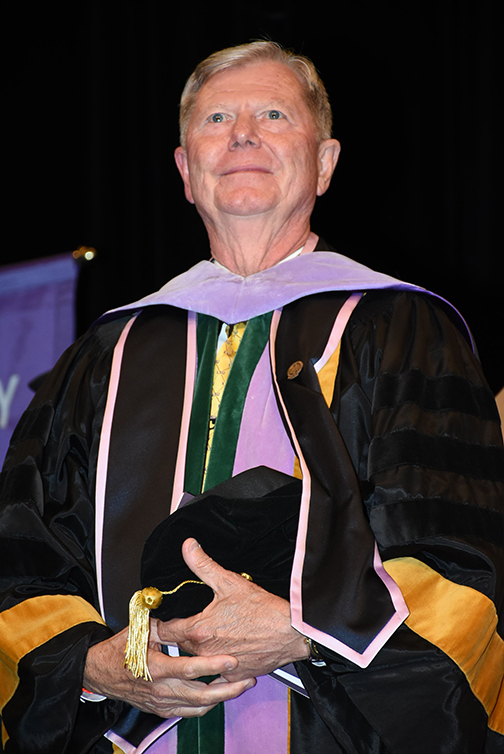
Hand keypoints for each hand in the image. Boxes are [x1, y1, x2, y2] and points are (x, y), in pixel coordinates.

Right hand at [83, 622, 254, 717]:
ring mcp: (161, 703)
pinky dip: (207, 705)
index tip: (231, 660)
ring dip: (222, 698)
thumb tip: (181, 610)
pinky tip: (220, 695)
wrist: (99, 673)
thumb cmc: (119, 650)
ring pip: (198, 706)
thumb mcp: (140, 629)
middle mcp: (160, 690)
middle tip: (247, 679)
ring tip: (241, 686)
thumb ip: (163, 623)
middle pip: (200, 694)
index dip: (212, 665)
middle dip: (227, 688)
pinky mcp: (162, 709)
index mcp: (155, 668)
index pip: (189, 669)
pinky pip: (189, 712)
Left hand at [158, 538, 309, 680]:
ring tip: (208, 634)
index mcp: (198, 631)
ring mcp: (219, 667)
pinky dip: (218, 664)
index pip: (163, 631)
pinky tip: (226, 651)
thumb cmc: (264, 611)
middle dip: (180, 633)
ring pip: (197, 660)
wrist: (292, 632)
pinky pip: (218, 674)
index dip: (159, 623)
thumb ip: (203, 565)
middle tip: (186, 621)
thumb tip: (188, 548)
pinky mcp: (235, 676)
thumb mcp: (229, 581)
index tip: (160, 618)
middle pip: (179, 645)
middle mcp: (205, 653)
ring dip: (198, 649)